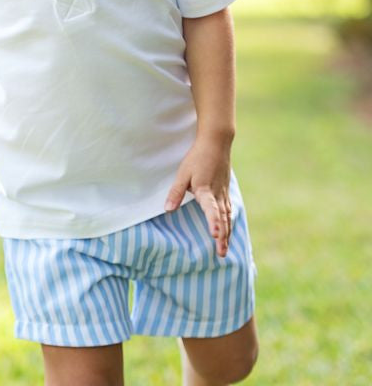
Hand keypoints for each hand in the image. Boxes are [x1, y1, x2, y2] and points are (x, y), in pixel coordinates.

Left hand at [164, 136, 232, 256]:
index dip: (213, 222)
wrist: (216, 143)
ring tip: (224, 249)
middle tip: (221, 254)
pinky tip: (228, 229)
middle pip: (222, 219)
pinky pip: (229, 210)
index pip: (211, 209)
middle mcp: (217, 194)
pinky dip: (229, 222)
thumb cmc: (197, 157)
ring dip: (227, 233)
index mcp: (205, 190)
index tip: (215, 235)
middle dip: (222, 237)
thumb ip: (176, 192)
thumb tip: (167, 209)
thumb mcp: (183, 173)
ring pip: (227, 217)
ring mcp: (223, 193)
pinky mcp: (225, 190)